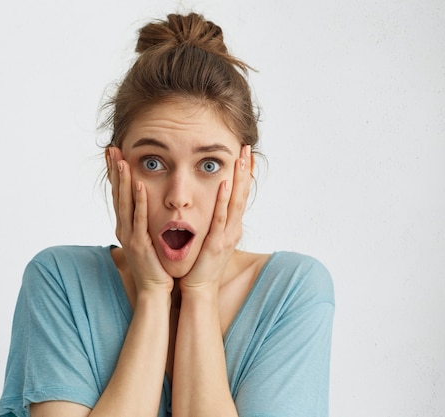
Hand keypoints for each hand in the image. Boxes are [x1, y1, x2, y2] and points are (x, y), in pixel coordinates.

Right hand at [108, 147, 173, 293]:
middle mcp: (123, 228)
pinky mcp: (139, 244)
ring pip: (125, 203)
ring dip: (123, 180)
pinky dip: (139, 201)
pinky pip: (139, 218)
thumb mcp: (148, 237)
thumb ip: (146, 222)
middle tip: (111, 149)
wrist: (155, 290)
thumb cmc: (155, 265)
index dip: (115, 174)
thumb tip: (150, 207)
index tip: (114, 154)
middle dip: (114, 171)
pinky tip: (139, 184)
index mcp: (126, 226)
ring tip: (121, 160)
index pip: (119, 194)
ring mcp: (129, 236)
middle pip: (117, 194)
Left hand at [180, 145, 252, 292]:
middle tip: (247, 148)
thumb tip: (207, 208)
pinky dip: (224, 200)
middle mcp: (232, 229)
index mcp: (230, 227)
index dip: (244, 175)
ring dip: (239, 179)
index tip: (246, 155)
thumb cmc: (200, 265)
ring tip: (241, 158)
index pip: (239, 196)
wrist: (198, 289)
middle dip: (244, 170)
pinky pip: (221, 217)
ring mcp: (227, 236)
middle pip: (242, 194)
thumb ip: (210, 223)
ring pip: (235, 202)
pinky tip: (226, 184)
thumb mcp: (208, 238)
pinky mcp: (216, 243)